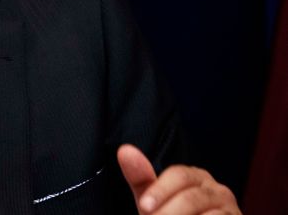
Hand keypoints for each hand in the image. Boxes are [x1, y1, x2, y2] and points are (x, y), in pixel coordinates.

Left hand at [117, 144, 240, 213]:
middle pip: (192, 197)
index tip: (144, 207)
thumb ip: (141, 178)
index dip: (160, 191)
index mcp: (194, 177)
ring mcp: (231, 209)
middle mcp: (216, 190)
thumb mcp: (151, 202)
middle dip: (168, 213)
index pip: (179, 175)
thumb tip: (125, 149)